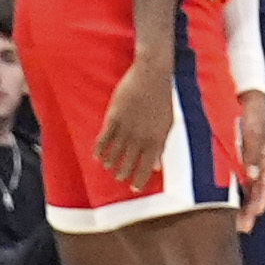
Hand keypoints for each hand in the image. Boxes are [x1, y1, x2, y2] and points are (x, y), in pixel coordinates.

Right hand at [96, 56, 180, 190]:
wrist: (152, 75)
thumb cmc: (161, 98)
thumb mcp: (167, 123)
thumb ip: (161, 146)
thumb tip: (157, 166)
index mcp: (156, 138)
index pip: (146, 166)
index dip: (139, 179)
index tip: (134, 188)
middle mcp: (141, 137)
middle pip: (128, 162)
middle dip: (123, 173)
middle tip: (119, 178)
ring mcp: (126, 128)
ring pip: (114, 153)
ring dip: (110, 163)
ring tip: (108, 168)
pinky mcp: (113, 118)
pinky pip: (104, 140)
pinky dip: (99, 150)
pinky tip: (97, 157)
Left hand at [235, 89, 264, 231]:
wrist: (245, 94)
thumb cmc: (252, 112)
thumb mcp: (255, 130)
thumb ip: (253, 151)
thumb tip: (251, 175)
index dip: (260, 201)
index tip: (254, 216)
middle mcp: (261, 162)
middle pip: (259, 190)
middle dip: (252, 210)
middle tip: (243, 227)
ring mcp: (251, 161)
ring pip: (249, 188)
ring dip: (243, 204)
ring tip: (235, 222)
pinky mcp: (240, 157)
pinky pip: (240, 179)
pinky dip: (236, 193)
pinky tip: (226, 202)